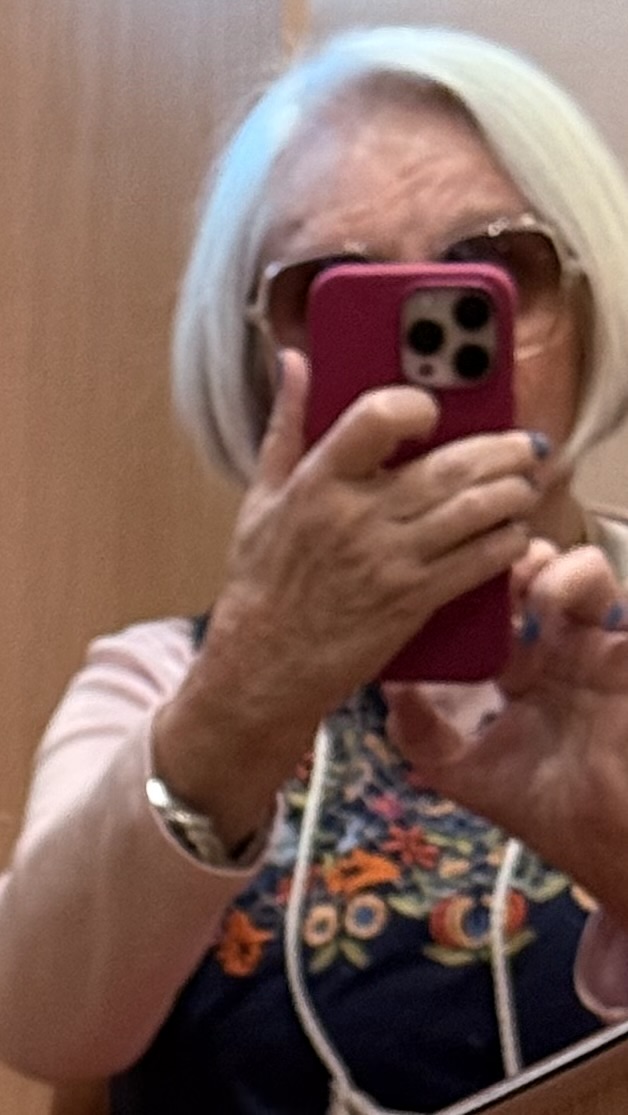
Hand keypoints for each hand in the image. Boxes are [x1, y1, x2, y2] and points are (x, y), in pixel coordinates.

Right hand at [203, 349, 542, 728]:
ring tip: (527, 483)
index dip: (417, 404)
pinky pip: (476, 563)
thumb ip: (287, 424)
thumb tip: (296, 361)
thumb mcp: (261, 495)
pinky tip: (514, 532)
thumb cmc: (263, 580)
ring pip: (473, 512)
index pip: (377, 419)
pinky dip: (505, 543)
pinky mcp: (412, 600)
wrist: (265, 662)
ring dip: (513, 493)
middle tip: (523, 446)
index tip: (435, 408)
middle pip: (448, 467)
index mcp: (318, 482)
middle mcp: (357, 517)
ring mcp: (388, 560)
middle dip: (500, 451)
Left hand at [386, 541, 627, 925]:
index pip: (492, 606)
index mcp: (521, 668)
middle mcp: (558, 650)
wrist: (610, 848)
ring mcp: (600, 649)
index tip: (444, 578)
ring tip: (532, 594)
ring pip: (585, 571)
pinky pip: (626, 602)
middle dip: (512, 559)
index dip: (471, 584)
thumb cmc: (547, 813)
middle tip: (491, 571)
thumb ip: (422, 735)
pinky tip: (559, 608)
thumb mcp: (466, 774)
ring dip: (557, 568)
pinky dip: (594, 587)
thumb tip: (387, 686)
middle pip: (536, 573)